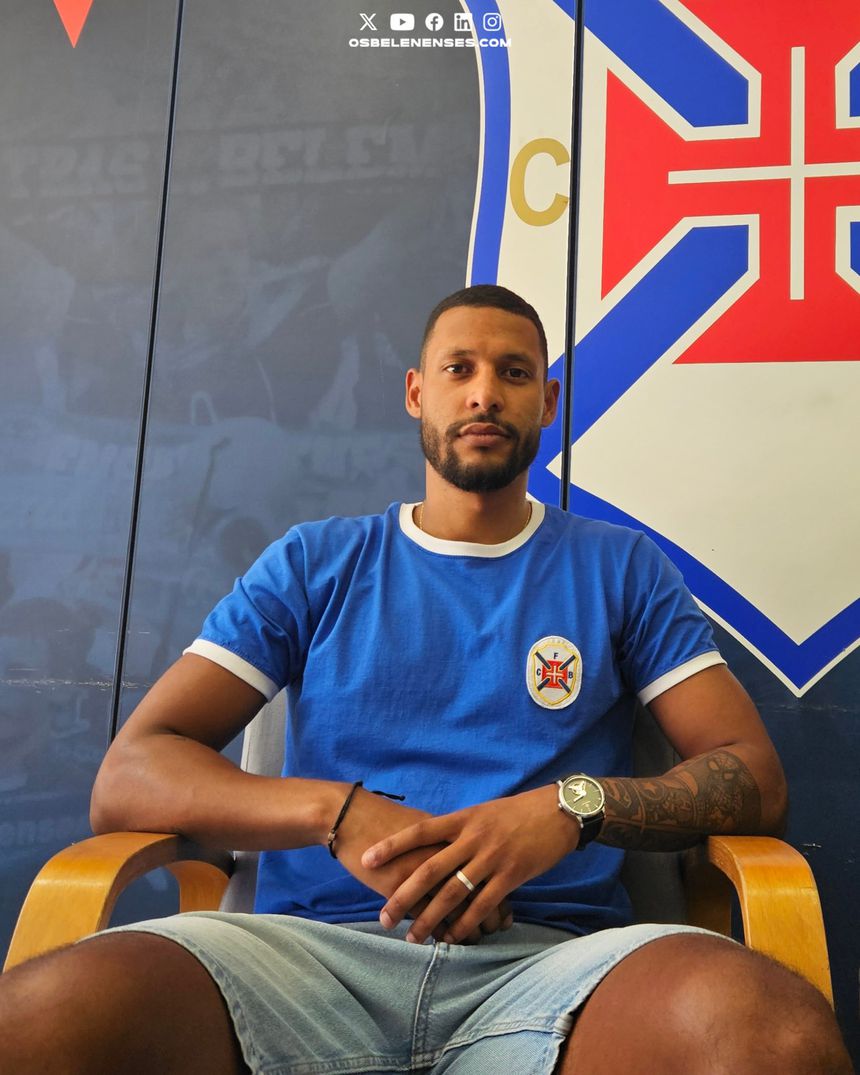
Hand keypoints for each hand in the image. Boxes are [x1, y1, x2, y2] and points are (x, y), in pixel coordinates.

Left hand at [361, 785, 578, 943]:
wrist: (557, 811)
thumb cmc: (516, 812)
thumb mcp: (482, 813)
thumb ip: (458, 830)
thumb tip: (430, 845)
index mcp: (462, 819)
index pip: (420, 831)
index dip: (392, 845)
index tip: (367, 859)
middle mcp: (473, 838)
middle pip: (430, 869)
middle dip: (404, 895)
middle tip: (384, 918)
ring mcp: (492, 857)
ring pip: (453, 892)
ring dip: (430, 918)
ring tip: (412, 937)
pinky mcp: (512, 875)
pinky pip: (483, 905)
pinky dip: (466, 924)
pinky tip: (452, 938)